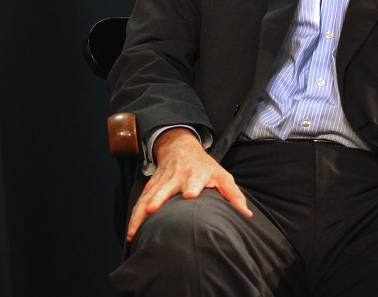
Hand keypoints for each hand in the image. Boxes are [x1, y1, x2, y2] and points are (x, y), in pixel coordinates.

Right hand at [126, 128, 251, 241]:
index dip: (192, 187)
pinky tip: (131, 230)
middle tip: (151, 211)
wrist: (180, 146)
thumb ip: (233, 195)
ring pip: (148, 196)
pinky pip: (141, 199)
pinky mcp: (152, 185)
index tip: (189, 195)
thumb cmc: (205, 166)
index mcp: (195, 174)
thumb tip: (247, 214)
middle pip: (165, 188)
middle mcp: (176, 177)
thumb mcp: (222, 176)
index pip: (194, 181)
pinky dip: (135, 214)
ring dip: (140, 213)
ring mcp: (161, 180)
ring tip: (133, 231)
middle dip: (158, 199)